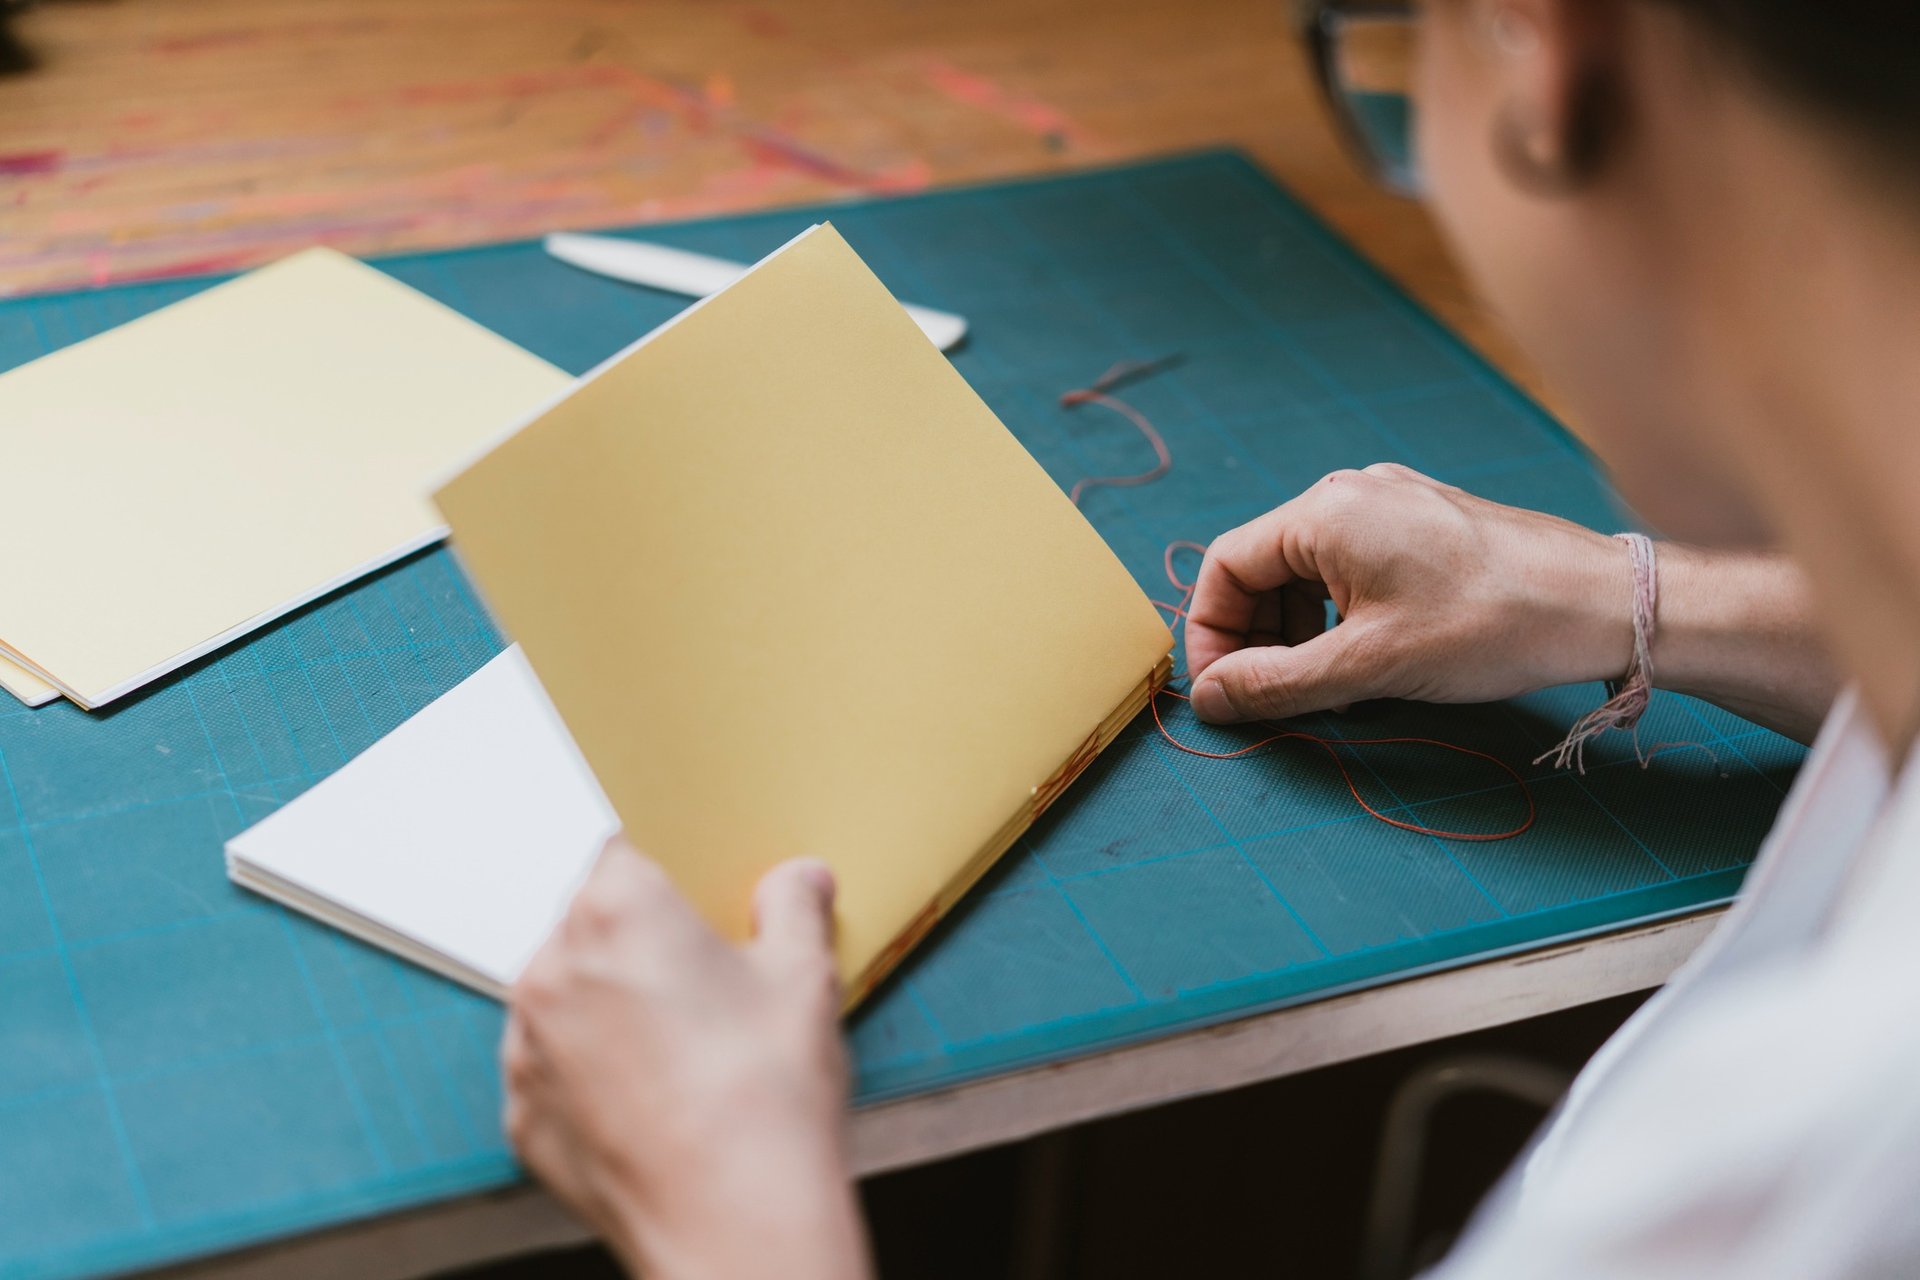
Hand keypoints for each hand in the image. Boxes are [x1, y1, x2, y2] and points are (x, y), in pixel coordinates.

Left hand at [503, 840, 871, 1279]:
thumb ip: (795, 908)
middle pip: (589, 922)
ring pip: (565, 995)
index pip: (623, 849)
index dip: (665, 871)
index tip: (696, 900)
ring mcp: (526, 1045)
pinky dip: (589, 1073)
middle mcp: (552, 968)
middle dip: (639, 941)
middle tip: (706, 983)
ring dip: (608, 1004)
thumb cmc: (766, 1099)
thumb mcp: (804, 979)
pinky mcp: (522, 1113)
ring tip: (683, 1049)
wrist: (735, 1224)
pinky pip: (552, 1067)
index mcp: (617, 910)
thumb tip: (799, 880)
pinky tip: (653, 1097)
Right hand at [1185, 464, 1633, 722]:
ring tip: (1323, 694)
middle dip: (1256, 640)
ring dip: (1298, 637)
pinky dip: (1339, 622)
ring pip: (1310, 576)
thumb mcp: (1368, 666)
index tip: (1222, 693)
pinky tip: (1366, 667)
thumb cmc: (1489, 626)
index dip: (1211, 634)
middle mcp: (1353, 495)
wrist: (1604, 604)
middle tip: (1269, 702)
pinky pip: (1353, 573)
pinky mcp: (1427, 528)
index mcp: (1326, 512)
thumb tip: (1209, 699)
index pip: (1227, 566)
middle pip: (1265, 570)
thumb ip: (1275, 684)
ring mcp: (1393, 507)